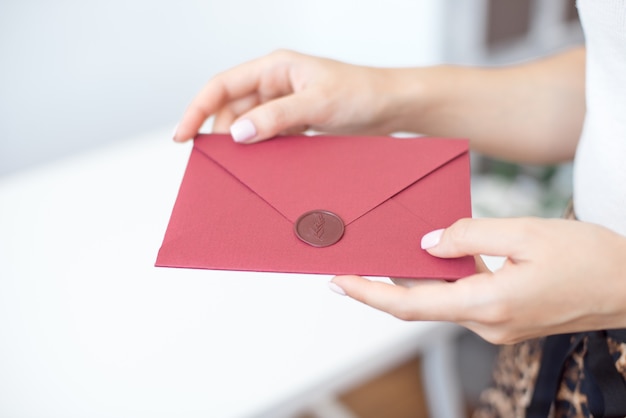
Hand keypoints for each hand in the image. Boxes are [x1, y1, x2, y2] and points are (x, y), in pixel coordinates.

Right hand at [173, 50, 412, 142]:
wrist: (391, 107)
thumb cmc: (362, 93)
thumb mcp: (318, 103)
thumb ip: (277, 117)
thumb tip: (237, 132)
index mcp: (275, 67)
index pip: (222, 86)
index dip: (197, 109)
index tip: (182, 135)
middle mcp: (275, 84)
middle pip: (231, 109)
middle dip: (220, 134)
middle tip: (215, 162)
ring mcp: (285, 105)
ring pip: (249, 126)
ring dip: (243, 146)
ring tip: (240, 167)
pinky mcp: (296, 123)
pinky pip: (268, 137)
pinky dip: (262, 151)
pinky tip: (262, 165)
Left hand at [330, 217, 625, 343]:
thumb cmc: (589, 259)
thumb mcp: (525, 233)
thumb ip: (468, 235)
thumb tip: (427, 243)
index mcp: (488, 305)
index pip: (411, 305)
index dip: (370, 294)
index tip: (339, 281)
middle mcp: (486, 324)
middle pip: (420, 304)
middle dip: (382, 284)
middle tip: (351, 261)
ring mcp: (496, 326)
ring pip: (440, 301)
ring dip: (413, 281)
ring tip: (385, 253)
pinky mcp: (504, 319)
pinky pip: (462, 299)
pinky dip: (442, 281)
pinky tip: (433, 258)